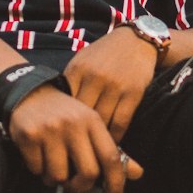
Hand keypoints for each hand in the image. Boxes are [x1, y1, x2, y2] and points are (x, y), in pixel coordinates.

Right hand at [7, 83, 142, 192]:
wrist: (30, 93)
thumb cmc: (64, 114)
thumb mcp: (90, 125)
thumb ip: (110, 150)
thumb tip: (137, 174)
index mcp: (92, 121)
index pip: (111, 157)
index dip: (116, 182)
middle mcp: (73, 124)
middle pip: (88, 172)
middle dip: (81, 187)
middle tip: (74, 186)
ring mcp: (50, 130)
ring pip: (59, 176)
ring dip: (55, 179)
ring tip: (52, 166)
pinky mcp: (29, 136)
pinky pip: (37, 169)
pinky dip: (38, 170)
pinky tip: (38, 157)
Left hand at [63, 27, 157, 143]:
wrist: (136, 40)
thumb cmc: (104, 54)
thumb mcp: (82, 61)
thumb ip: (70, 82)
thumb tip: (56, 111)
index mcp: (77, 69)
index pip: (65, 103)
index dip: (61, 123)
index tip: (59, 138)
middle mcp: (94, 77)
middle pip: (81, 115)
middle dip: (77, 135)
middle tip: (74, 151)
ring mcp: (114, 85)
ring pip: (102, 121)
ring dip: (97, 139)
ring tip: (92, 152)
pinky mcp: (133, 92)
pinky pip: (121, 122)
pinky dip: (115, 136)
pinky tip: (111, 144)